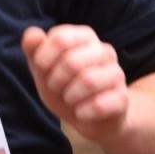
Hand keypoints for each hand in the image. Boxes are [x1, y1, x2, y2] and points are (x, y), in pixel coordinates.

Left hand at [20, 24, 128, 142]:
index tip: (43, 71)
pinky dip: (82, 112)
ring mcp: (117, 74)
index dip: (43, 59)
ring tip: (69, 100)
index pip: (60, 38)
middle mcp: (105, 50)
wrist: (93, 118)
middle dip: (56, 80)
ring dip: (69, 97)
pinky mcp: (122, 98)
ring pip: (88, 81)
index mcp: (85, 36)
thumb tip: (32, 34)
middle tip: (56, 89)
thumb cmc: (65, 87)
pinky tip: (81, 112)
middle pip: (71, 61)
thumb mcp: (44, 70)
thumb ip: (34, 50)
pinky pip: (99, 104)